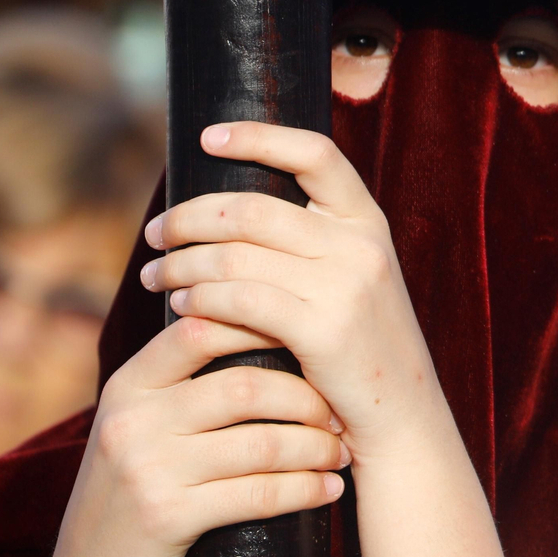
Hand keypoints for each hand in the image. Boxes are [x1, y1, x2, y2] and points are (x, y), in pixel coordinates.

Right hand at [39, 317, 345, 556]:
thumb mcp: (138, 423)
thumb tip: (269, 327)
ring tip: (340, 453)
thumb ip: (182, 382)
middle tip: (338, 414)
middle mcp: (133, 420)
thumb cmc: (133, 485)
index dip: (261, 326)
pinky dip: (305, 490)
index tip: (310, 342)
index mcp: (128, 385)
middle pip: (245, 388)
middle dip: (307, 400)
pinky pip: (258, 494)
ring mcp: (148, 469)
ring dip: (316, 448)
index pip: (200, 330)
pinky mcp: (166, 516)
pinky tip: (328, 490)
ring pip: (262, 443)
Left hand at [140, 122, 449, 464]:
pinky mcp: (324, 330)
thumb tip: (222, 213)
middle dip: (188, 218)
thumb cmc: (358, 350)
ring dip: (182, 264)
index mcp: (367, 222)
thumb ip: (307, 245)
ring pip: (235, 255)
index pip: (316, 154)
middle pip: (252, 207)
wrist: (402, 419)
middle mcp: (361, 244)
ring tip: (158, 277)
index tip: (208, 138)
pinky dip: (199, 301)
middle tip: (155, 235)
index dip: (260, 137)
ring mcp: (347, 285)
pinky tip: (182, 309)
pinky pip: (239, 300)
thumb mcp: (351, 282)